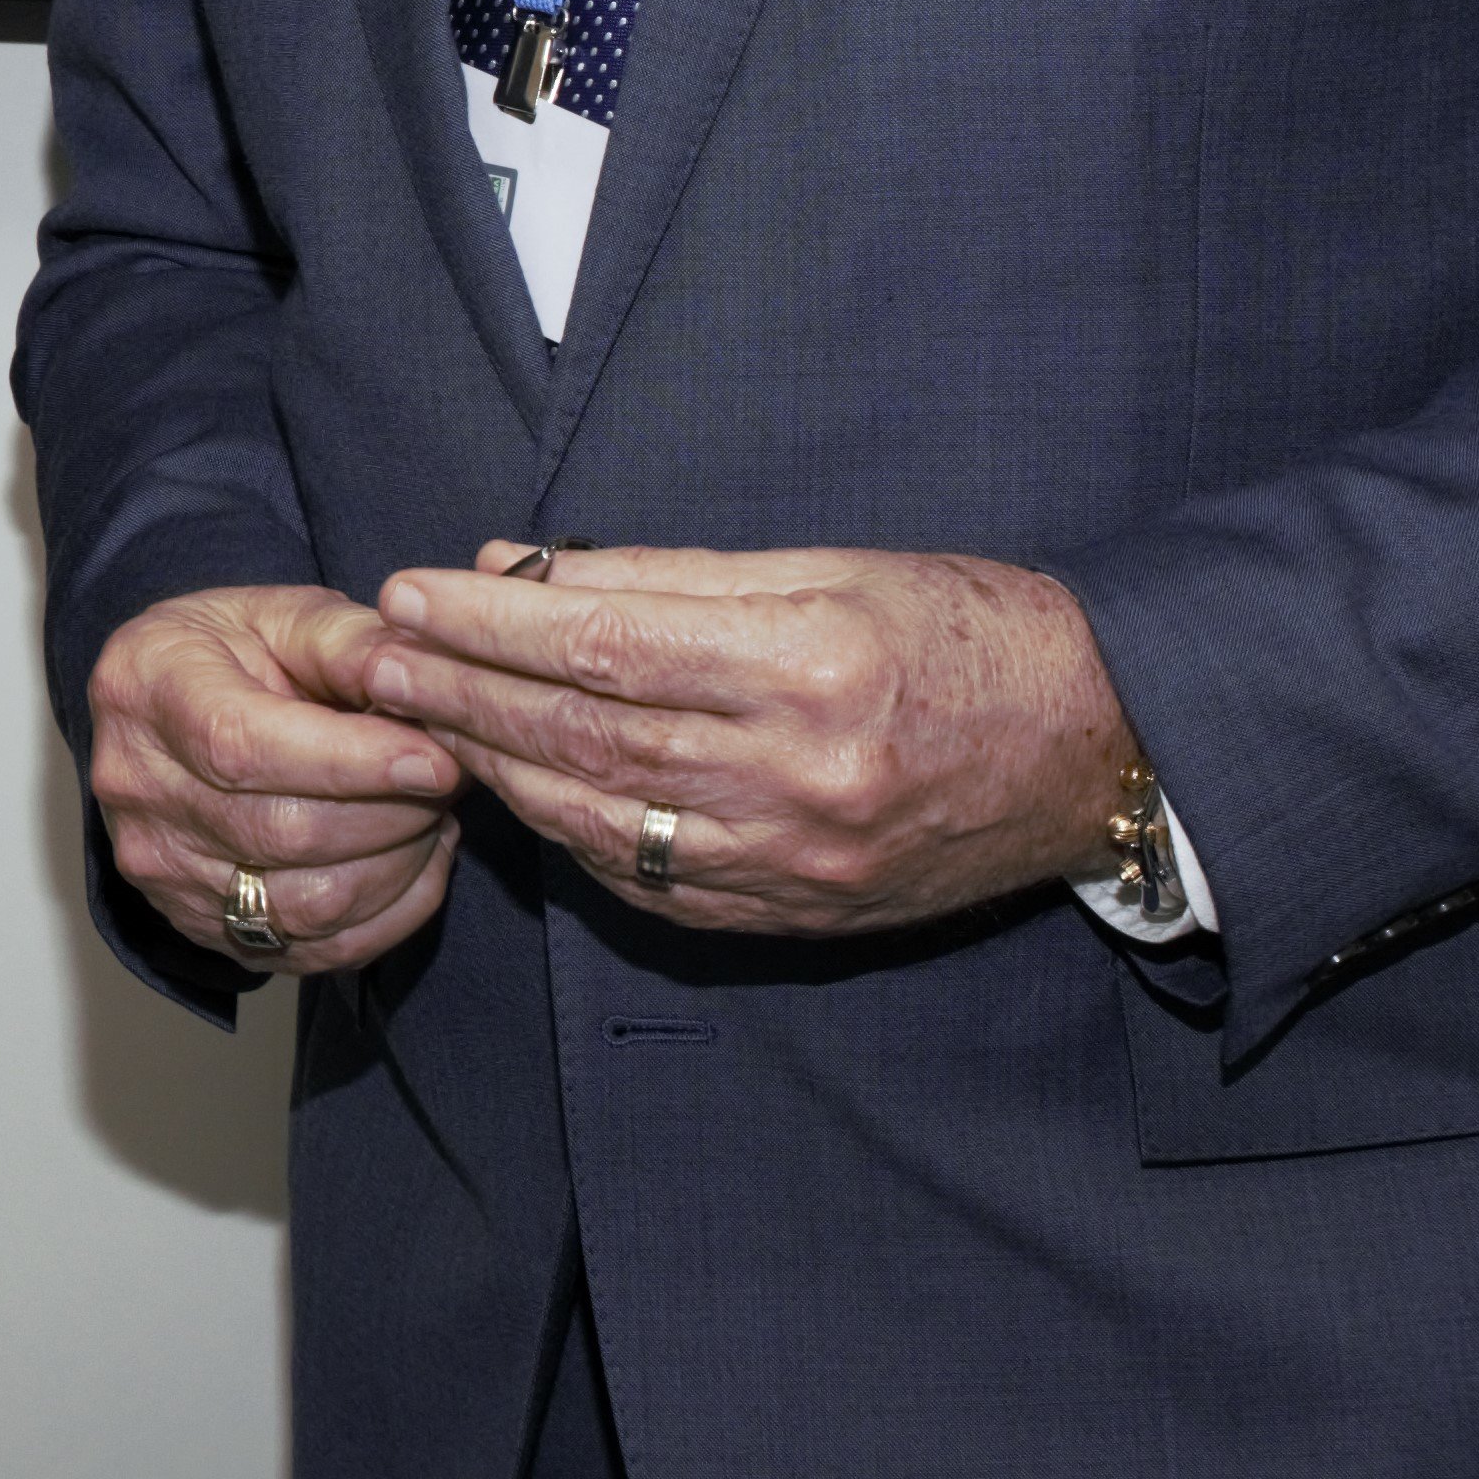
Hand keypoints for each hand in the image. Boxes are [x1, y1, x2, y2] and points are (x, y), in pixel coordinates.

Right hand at [82, 582, 455, 976]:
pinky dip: (389, 915)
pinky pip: (316, 950)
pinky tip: (416, 863)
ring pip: (307, 904)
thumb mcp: (284, 615)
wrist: (167, 710)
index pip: (244, 746)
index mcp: (147, 689)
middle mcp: (137, 789)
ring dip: (399, 865)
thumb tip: (419, 680)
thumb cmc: (232, 651)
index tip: (435, 761)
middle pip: (282, 832)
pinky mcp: (200, 926)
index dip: (352, 763)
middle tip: (451, 777)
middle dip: (393, 813)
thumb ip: (351, 642)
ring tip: (433, 813)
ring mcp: (162, 869)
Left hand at [357, 544, 1132, 939]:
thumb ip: (673, 574)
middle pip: (583, 733)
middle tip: (376, 656)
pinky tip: (516, 790)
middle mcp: (797, 774)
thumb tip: (525, 569)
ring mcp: (796, 859)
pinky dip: (567, 835)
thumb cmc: (972, 629)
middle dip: (463, 692)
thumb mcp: (833, 566)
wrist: (1102, 749)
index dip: (491, 621)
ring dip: (495, 765)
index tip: (410, 591)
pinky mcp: (798, 912)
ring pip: (598, 818)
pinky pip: (647, 881)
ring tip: (421, 717)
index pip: (603, 642)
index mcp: (810, 665)